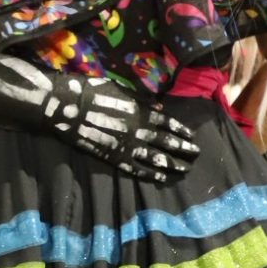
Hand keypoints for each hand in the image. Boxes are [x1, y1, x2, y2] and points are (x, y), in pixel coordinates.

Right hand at [41, 76, 198, 182]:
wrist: (70, 108)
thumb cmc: (95, 92)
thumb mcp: (122, 90)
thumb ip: (142, 99)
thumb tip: (159, 106)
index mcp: (143, 111)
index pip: (168, 123)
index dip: (180, 130)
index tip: (191, 136)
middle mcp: (141, 130)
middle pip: (167, 142)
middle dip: (183, 149)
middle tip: (196, 154)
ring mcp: (129, 146)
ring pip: (157, 158)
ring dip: (173, 164)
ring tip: (184, 169)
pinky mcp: (116, 158)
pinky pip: (138, 169)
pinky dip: (151, 174)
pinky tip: (161, 178)